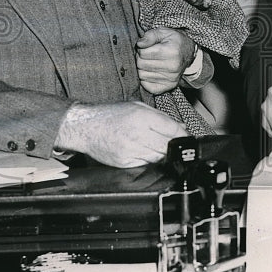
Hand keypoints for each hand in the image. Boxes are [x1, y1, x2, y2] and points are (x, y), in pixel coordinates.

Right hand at [54, 102, 185, 167]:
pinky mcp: (124, 163)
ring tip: (155, 145)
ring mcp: (130, 151)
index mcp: (142, 117)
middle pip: (167, 146)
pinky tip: (143, 151)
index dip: (182, 135)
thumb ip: (161, 117)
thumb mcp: (138, 107)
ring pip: (158, 158)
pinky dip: (148, 160)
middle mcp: (137, 134)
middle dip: (173, 146)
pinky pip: (145, 164)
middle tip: (173, 143)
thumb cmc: (111, 115)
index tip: (186, 137)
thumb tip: (182, 128)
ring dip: (162, 154)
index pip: (172, 129)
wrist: (85, 128)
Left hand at [135, 27, 196, 94]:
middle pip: (141, 64)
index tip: (147, 47)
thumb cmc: (173, 41)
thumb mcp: (163, 32)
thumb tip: (139, 44)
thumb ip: (150, 36)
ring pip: (142, 75)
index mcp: (171, 52)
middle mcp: (173, 67)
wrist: (188, 53)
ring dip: (143, 69)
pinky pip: (147, 86)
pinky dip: (145, 79)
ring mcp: (171, 78)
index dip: (141, 49)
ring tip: (150, 62)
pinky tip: (152, 72)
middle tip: (147, 55)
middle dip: (140, 58)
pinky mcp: (169, 86)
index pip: (143, 53)